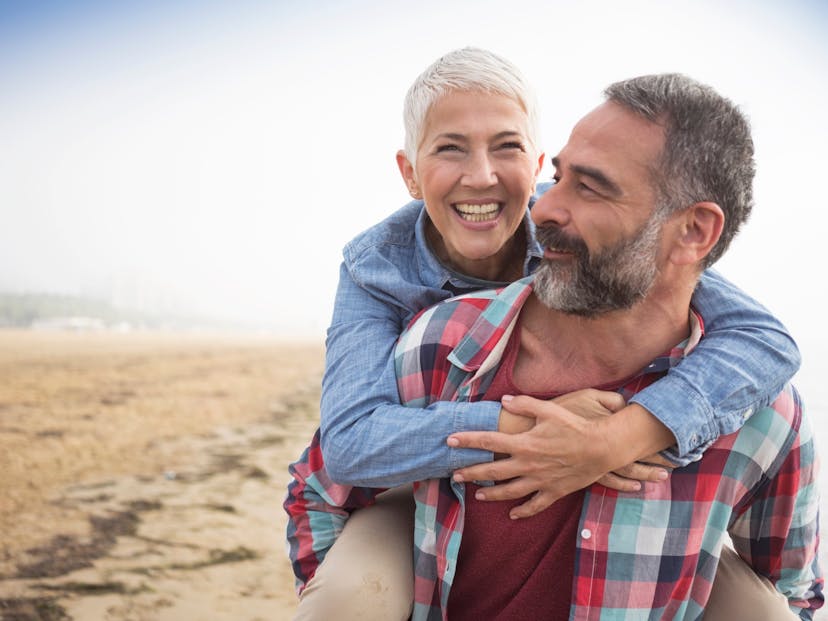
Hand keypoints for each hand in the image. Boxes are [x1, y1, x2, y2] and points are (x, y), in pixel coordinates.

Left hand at [448, 394, 673, 517]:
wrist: (602, 448)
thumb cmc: (576, 426)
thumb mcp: (549, 410)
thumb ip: (525, 404)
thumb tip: (504, 400)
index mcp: (524, 443)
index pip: (488, 440)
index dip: (468, 440)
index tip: (450, 440)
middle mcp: (527, 464)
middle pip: (492, 470)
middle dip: (471, 472)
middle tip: (455, 474)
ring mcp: (540, 480)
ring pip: (509, 491)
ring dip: (491, 493)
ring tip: (477, 494)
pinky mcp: (554, 491)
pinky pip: (535, 505)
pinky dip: (523, 511)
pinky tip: (513, 514)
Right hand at [551, 390, 671, 493]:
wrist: (533, 433)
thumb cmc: (560, 412)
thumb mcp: (587, 396)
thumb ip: (611, 400)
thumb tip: (628, 404)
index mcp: (610, 432)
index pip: (641, 438)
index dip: (659, 442)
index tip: (677, 444)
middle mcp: (606, 452)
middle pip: (638, 458)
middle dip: (657, 461)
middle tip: (677, 464)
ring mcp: (595, 465)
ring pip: (626, 473)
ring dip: (645, 475)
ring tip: (661, 477)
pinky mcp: (585, 473)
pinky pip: (608, 482)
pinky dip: (623, 485)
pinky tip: (634, 488)